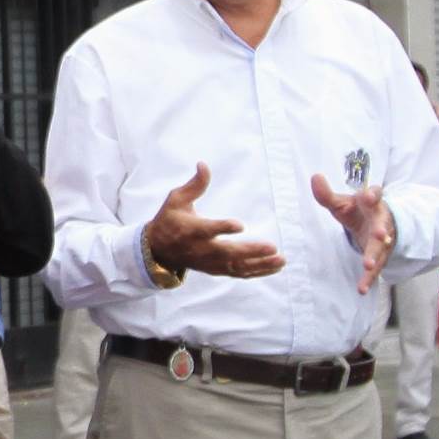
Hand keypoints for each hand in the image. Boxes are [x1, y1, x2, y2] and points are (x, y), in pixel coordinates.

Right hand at [146, 164, 284, 279]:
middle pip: (228, 253)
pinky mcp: (215, 269)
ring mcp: (209, 262)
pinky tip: (274, 266)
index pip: (208, 230)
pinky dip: (257, 272)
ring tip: (280, 259)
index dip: (223, 228)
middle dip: (251, 251)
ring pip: (237, 266)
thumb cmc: (169, 220)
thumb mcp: (176, 199)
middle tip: (272, 247)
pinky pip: (238, 273)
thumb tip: (204, 164)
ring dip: (260, 264)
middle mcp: (201, 249)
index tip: (240, 225)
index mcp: (191, 230)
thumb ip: (194, 185)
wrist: (157, 250)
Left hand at [310, 174, 394, 293]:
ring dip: (375, 257)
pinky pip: (376, 268)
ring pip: (381, 249)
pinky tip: (361, 288)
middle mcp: (381, 221)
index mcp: (373, 202)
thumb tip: (314, 177)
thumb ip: (327, 194)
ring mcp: (383, 240)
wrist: (376, 222)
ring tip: (368, 265)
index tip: (368, 196)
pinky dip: (369, 278)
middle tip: (378, 235)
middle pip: (382, 226)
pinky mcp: (380, 256)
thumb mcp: (342, 202)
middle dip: (380, 231)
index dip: (373, 195)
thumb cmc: (358, 210)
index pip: (375, 195)